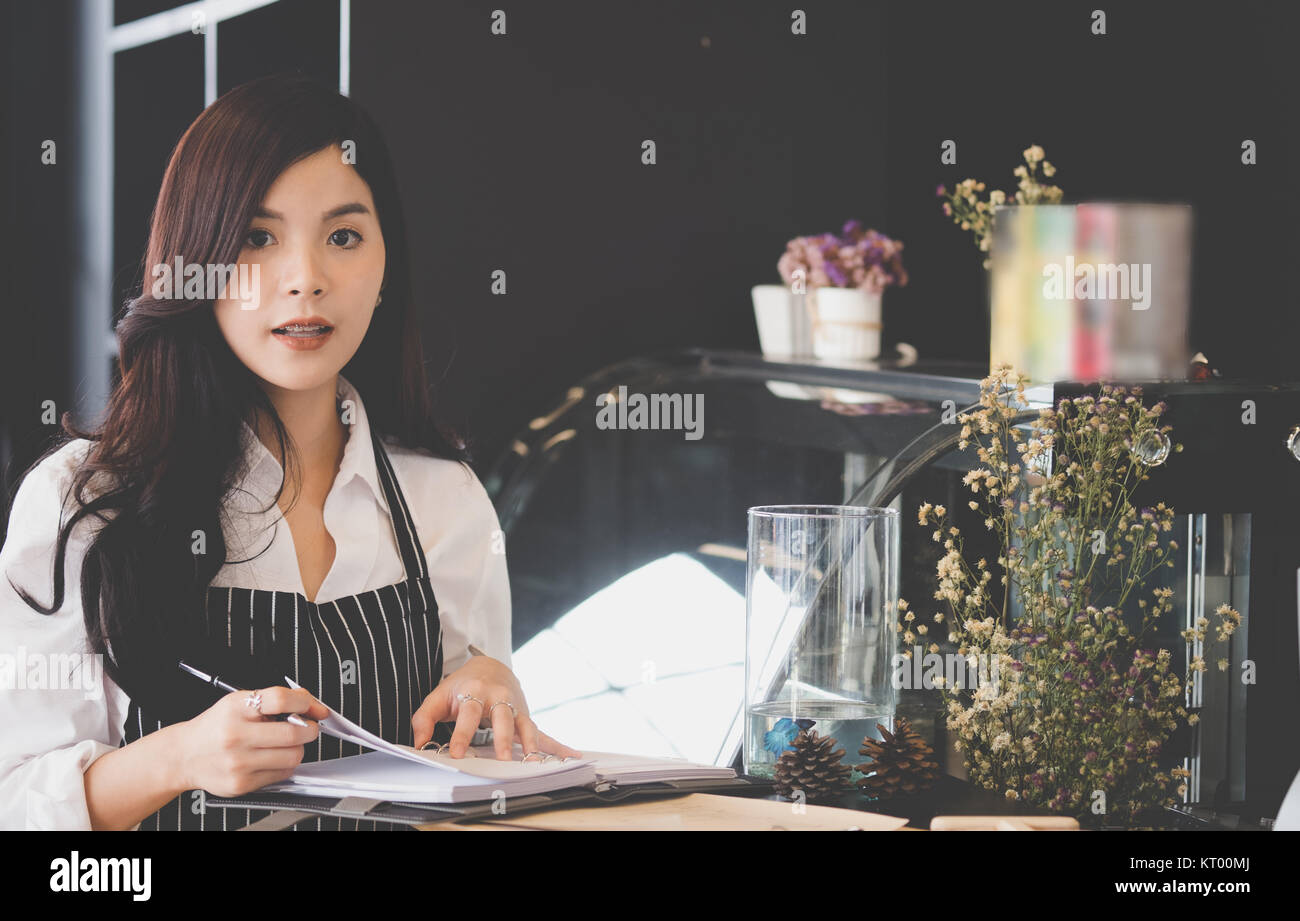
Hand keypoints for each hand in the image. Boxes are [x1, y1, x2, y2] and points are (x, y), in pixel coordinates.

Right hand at [172, 687, 328, 796]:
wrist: (184, 755)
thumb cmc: (215, 727)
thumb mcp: (238, 702)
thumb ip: (275, 699)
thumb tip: (312, 704)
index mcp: (236, 708)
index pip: (280, 700)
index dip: (303, 702)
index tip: (311, 707)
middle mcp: (235, 735)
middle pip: (293, 733)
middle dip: (310, 729)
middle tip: (308, 727)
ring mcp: (238, 762)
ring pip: (293, 756)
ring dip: (298, 748)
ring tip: (287, 744)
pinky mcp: (241, 783)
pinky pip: (282, 774)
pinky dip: (285, 765)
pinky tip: (272, 758)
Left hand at [411, 655, 580, 760]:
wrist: (491, 666)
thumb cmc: (462, 686)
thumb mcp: (439, 696)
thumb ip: (425, 718)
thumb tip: (420, 743)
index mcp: (474, 691)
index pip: (468, 713)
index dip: (462, 734)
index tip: (457, 754)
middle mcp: (498, 697)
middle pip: (502, 717)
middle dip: (504, 738)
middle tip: (503, 759)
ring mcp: (516, 706)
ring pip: (525, 725)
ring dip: (530, 744)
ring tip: (533, 763)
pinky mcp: (526, 716)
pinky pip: (542, 732)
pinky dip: (557, 745)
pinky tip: (572, 756)